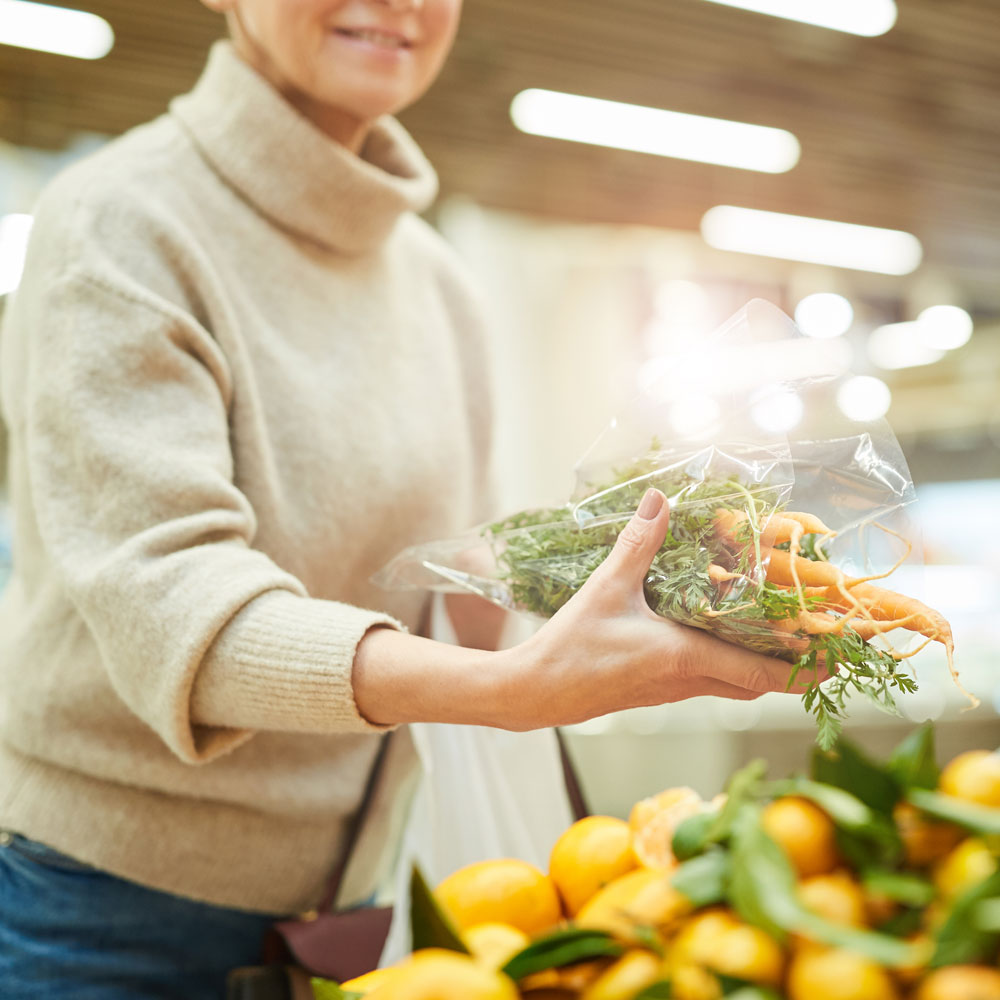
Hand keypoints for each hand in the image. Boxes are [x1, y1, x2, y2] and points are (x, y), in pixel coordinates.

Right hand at [500, 488, 819, 730]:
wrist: (536, 693)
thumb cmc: (571, 646)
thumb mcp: (605, 589)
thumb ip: (637, 544)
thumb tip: (660, 500)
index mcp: (683, 657)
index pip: (760, 672)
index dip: (804, 670)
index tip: (841, 661)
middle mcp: (687, 681)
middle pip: (757, 685)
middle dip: (796, 670)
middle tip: (827, 646)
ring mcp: (672, 692)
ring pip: (735, 686)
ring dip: (764, 668)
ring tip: (787, 641)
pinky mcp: (657, 692)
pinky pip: (709, 682)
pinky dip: (732, 667)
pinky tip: (725, 642)